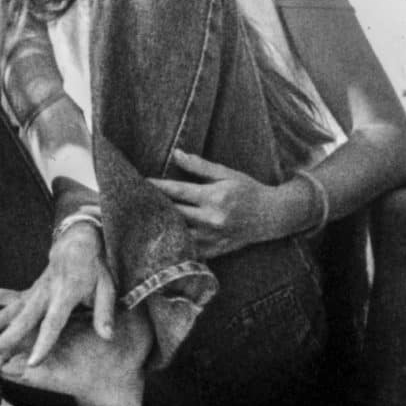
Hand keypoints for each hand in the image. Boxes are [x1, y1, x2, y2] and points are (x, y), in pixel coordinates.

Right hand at [0, 221, 114, 368]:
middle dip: (1, 342)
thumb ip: (104, 313)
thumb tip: (107, 337)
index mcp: (65, 294)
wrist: (77, 242)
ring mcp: (31, 291)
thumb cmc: (94, 268)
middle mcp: (43, 293)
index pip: (53, 323)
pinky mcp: (26, 291)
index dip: (43, 343)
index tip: (32, 362)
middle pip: (20, 322)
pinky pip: (1, 298)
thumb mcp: (107, 287)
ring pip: (5, 313)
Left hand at [149, 149, 295, 259]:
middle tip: (133, 200)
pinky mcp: (214, 251)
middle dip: (153, 205)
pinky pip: (188, 250)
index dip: (156, 186)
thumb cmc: (248, 190)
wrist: (271, 216)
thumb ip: (200, 166)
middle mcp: (211, 219)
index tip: (139, 182)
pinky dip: (174, 243)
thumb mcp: (227, 173)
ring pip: (177, 234)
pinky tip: (160, 238)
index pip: (177, 191)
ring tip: (141, 219)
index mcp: (214, 197)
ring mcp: (212, 238)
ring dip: (160, 226)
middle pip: (173, 213)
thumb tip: (175, 154)